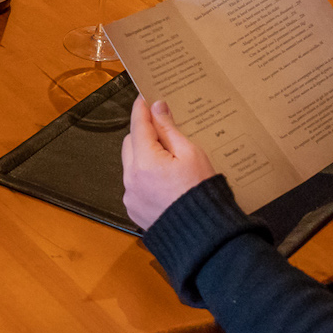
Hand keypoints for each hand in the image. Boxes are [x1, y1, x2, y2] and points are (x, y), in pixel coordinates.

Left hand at [121, 97, 217, 229]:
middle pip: (130, 144)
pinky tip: (164, 181)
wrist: (202, 235)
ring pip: (131, 165)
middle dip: (143, 134)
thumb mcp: (190, 154)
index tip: (144, 97)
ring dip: (144, 156)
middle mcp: (131, 178)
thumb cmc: (200, 192)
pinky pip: (134, 184)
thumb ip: (169, 130)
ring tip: (168, 159)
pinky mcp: (133, 210)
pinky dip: (144, 177)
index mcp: (144, 161)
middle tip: (164, 130)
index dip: (141, 109)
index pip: (138, 125)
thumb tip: (157, 108)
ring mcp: (130, 196)